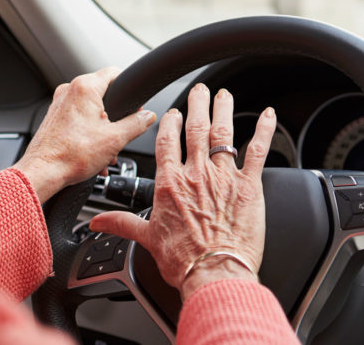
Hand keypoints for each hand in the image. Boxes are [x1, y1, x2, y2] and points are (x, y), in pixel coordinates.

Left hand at [13, 67, 155, 202]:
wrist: (42, 172)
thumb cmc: (71, 155)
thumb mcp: (115, 139)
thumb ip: (136, 124)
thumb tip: (147, 116)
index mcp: (85, 87)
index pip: (115, 72)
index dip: (128, 88)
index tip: (135, 105)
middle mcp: (69, 90)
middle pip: (103, 93)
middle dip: (115, 115)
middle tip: (120, 133)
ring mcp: (59, 103)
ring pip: (90, 108)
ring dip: (102, 128)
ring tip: (105, 151)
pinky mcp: (54, 117)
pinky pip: (78, 118)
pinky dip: (88, 132)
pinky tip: (93, 152)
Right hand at [90, 84, 275, 299]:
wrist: (214, 273)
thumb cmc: (183, 260)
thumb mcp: (146, 239)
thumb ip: (122, 223)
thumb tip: (97, 222)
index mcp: (170, 184)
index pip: (167, 141)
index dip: (170, 122)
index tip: (173, 112)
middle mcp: (196, 174)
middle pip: (195, 128)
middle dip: (197, 104)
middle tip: (200, 89)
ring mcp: (224, 178)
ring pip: (223, 133)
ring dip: (223, 110)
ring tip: (223, 95)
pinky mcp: (249, 187)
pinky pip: (257, 151)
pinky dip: (263, 130)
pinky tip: (266, 115)